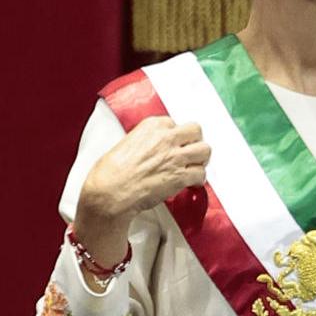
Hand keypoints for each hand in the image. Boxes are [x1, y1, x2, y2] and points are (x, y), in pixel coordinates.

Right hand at [78, 116, 210, 223]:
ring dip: (200, 159)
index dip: (175, 136)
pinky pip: (201, 174)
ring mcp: (176, 157)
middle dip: (194, 141)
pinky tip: (191, 182)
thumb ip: (145, 140)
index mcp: (152, 126)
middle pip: (195, 131)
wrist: (110, 192)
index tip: (174, 144)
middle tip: (190, 151)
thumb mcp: (126, 143)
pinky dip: (198, 180)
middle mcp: (167, 138)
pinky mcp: (180, 176)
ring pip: (205, 150)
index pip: (175, 123)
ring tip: (194, 165)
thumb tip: (152, 147)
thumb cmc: (110, 172)